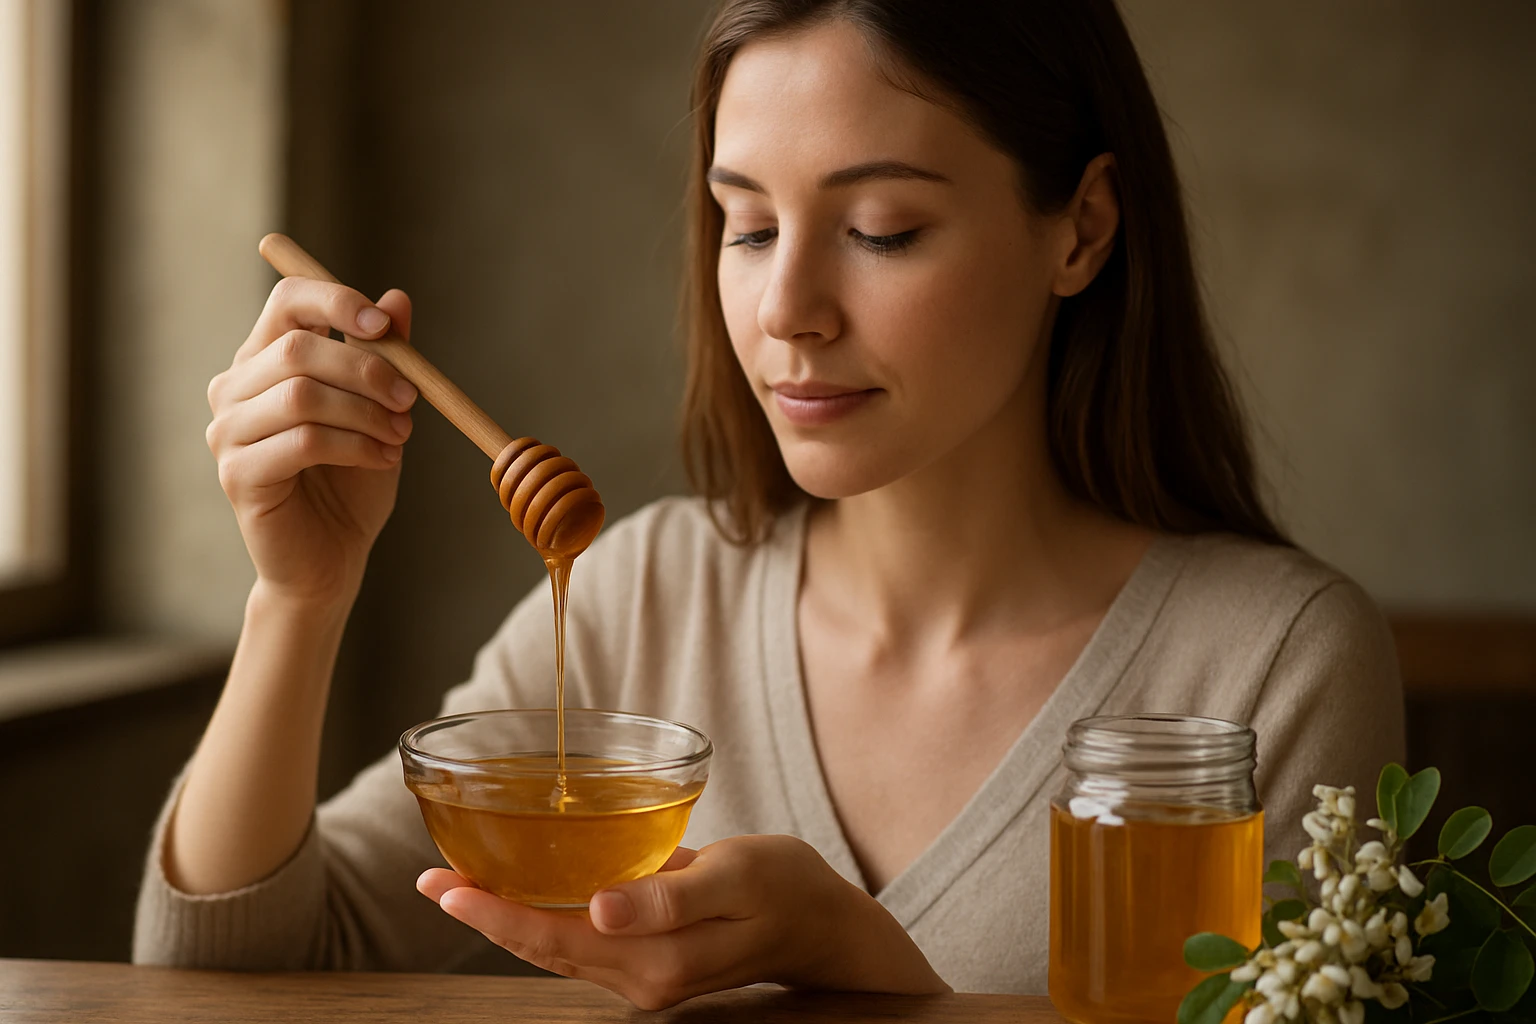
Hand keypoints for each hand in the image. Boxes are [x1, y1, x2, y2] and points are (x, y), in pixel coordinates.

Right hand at [206, 277, 418, 605]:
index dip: (336, 302)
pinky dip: (355, 447)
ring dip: (365, 413)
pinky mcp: (237, 474)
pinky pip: (302, 442)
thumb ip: (381, 356)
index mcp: (262, 361)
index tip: (385, 326)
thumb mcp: (377, 410)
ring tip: (399, 436)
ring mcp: (227, 432)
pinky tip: (383, 460)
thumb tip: (397, 299)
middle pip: (296, 347)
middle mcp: (233, 389)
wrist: (331, 559)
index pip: (287, 301)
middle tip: (410, 399)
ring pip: (301, 395)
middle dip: (366, 369)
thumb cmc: (351, 482)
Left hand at [416, 835, 949, 1009]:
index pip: (554, 938)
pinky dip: (540, 920)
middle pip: (542, 949)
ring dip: (505, 919)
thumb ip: (668, 895)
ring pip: (555, 950)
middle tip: (431, 879)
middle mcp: (640, 978)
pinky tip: (520, 895)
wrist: (821, 923)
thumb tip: (600, 909)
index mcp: (655, 959)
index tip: (446, 886)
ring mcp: (643, 976)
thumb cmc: (783, 885)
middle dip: (484, 914)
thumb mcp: (735, 876)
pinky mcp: (648, 963)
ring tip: (459, 884)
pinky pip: (578, 945)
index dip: (495, 913)